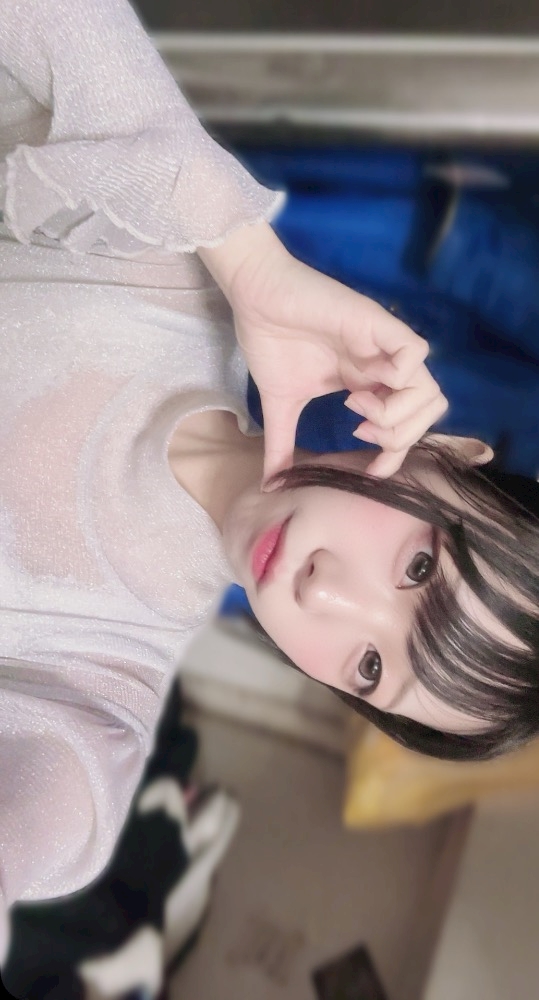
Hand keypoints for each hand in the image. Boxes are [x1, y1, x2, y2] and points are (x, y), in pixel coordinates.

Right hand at [200, 223, 447, 484]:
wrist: (256, 297)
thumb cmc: (270, 342)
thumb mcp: (281, 405)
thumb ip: (281, 446)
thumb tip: (268, 487)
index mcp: (368, 384)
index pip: (407, 425)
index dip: (397, 455)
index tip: (372, 471)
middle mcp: (383, 367)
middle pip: (429, 409)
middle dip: (401, 437)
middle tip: (362, 433)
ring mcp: (384, 346)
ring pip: (429, 388)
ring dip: (398, 413)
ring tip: (359, 410)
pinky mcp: (378, 323)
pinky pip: (416, 353)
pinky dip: (399, 378)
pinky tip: (362, 384)